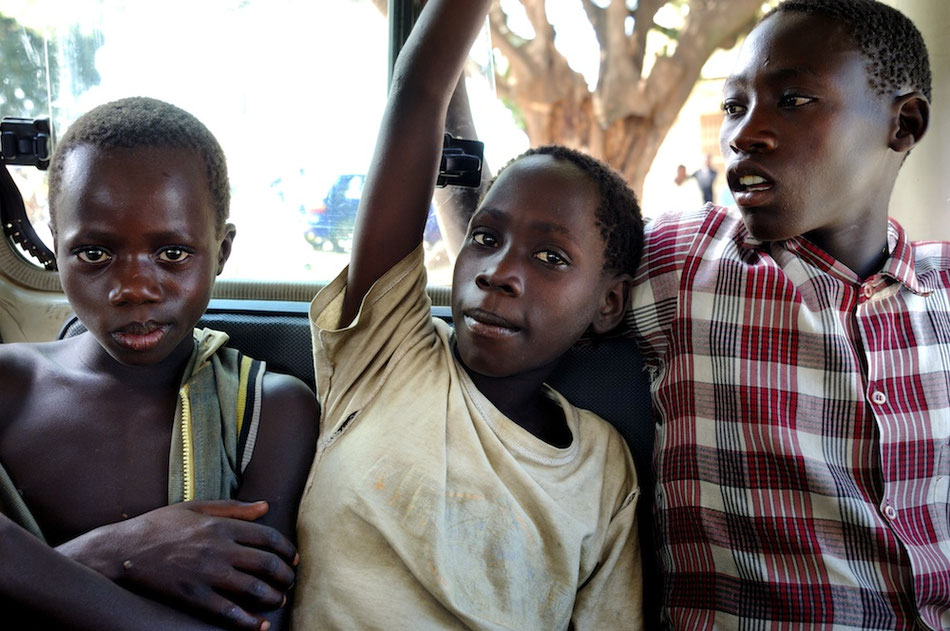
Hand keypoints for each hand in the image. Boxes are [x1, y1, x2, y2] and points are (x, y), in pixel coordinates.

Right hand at [58, 500, 296, 629]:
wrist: (123, 550)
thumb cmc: (159, 525)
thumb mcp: (197, 507)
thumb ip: (234, 508)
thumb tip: (265, 506)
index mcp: (221, 526)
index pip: (268, 537)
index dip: (287, 549)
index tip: (293, 558)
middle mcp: (219, 549)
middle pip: (266, 563)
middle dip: (285, 574)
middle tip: (290, 581)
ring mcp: (207, 574)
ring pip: (253, 588)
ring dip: (273, 596)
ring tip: (279, 599)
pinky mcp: (193, 596)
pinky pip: (228, 612)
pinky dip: (248, 621)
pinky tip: (260, 626)